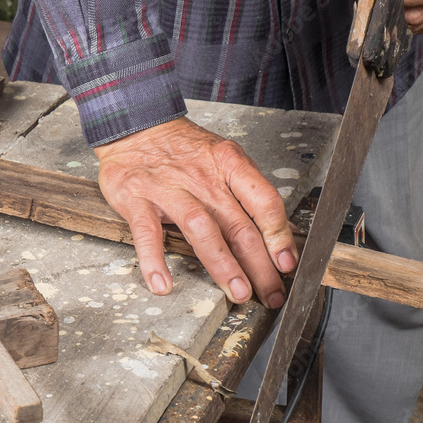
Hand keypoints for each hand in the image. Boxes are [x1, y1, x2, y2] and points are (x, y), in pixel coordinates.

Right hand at [94, 117, 297, 307]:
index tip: (287, 263)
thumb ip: (246, 191)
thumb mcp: (222, 157)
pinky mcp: (138, 200)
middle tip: (271, 295)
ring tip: (237, 293)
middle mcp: (202, 178)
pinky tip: (163, 284)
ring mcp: (168, 189)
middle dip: (259, 266)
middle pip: (238, 225)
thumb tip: (275, 232)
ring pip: (201, 229)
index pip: (264, 201)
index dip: (279, 235)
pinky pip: (147, 234)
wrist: (135, 126)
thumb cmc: (182, 149)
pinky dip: (154, 260)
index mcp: (229, 164)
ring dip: (222, 265)